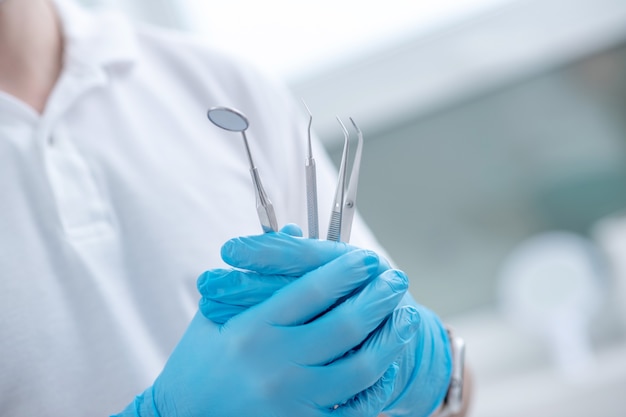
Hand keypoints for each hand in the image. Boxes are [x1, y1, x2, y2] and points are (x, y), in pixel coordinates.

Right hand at [198, 225, 451, 416]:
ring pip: (359, 367)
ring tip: (407, 317)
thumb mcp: (212, 317)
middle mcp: (275, 364)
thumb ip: (254, 278)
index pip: (310, 291)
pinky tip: (389, 365)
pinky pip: (353, 408)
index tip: (367, 258)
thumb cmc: (197, 365)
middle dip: (378, 298)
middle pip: (344, 325)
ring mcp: (292, 399)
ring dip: (391, 339)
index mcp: (251, 330)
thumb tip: (294, 237)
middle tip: (396, 279)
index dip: (345, 271)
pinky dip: (377, 387)